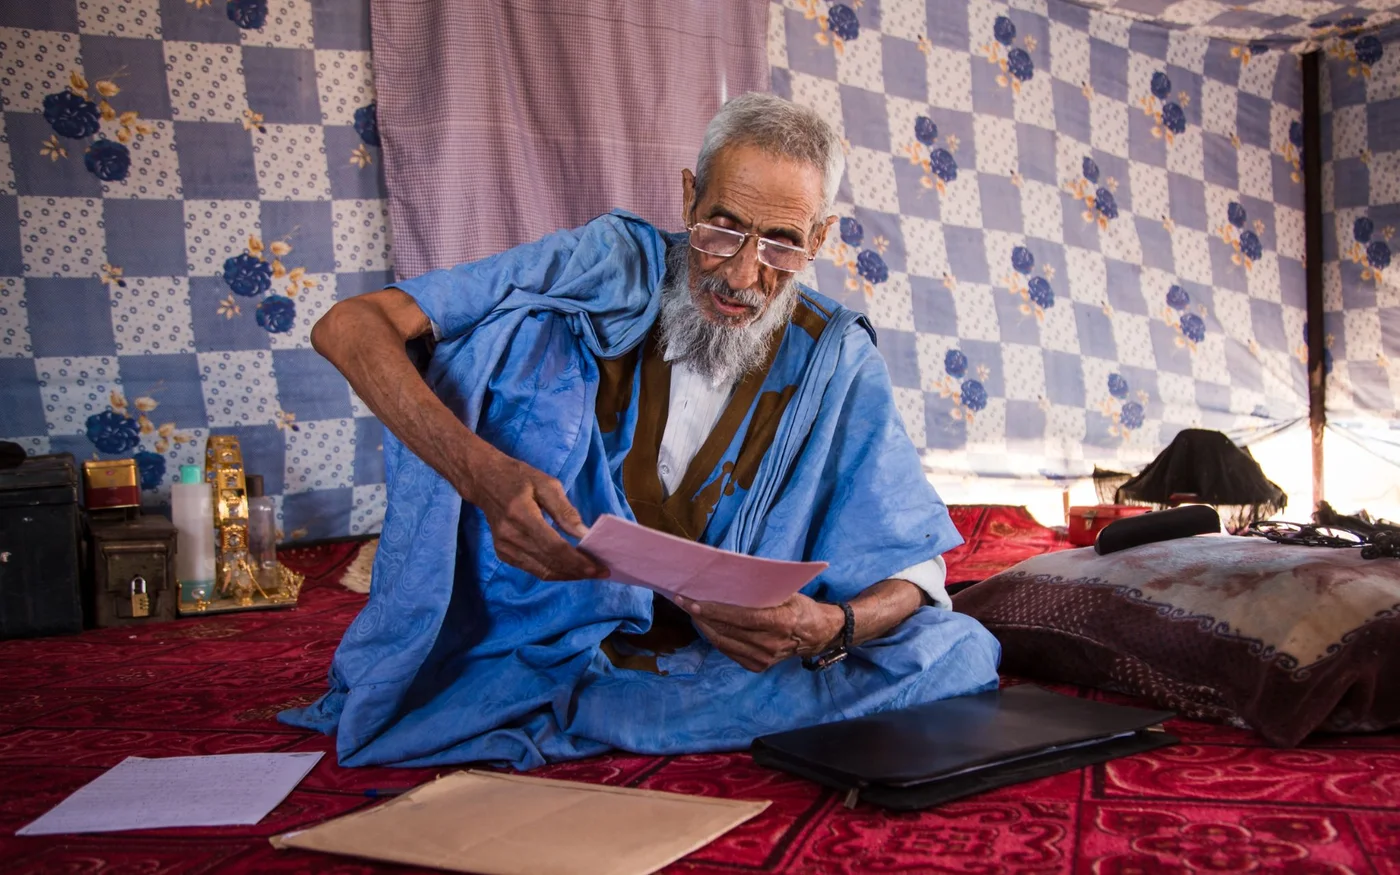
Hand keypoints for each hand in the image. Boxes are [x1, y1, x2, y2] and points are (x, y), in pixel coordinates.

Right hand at [460, 443, 608, 581]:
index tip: (599, 568)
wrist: (484, 480)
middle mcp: (510, 537)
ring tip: (589, 572)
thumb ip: (565, 511)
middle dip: (578, 571)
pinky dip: (554, 571)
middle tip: (602, 572)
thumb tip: (584, 534)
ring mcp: (504, 548)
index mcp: (521, 516)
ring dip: (568, 575)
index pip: (554, 548)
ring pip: (542, 571)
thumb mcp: (546, 484)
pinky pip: (533, 569)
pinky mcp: (503, 553)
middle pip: (550, 563)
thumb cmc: (518, 477)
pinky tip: (569, 568)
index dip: (578, 562)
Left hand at [673, 593, 843, 671]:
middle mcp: (770, 644)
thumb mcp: (786, 592)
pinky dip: (715, 637)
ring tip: (691, 611)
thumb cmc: (801, 607)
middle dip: (701, 616)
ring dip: (704, 627)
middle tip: (683, 601)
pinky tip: (706, 625)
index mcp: (779, 623)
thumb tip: (729, 577)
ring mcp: (764, 658)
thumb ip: (762, 590)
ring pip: (724, 643)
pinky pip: (729, 651)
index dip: (714, 610)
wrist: (818, 634)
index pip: (740, 617)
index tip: (692, 602)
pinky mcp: (759, 666)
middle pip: (727, 631)